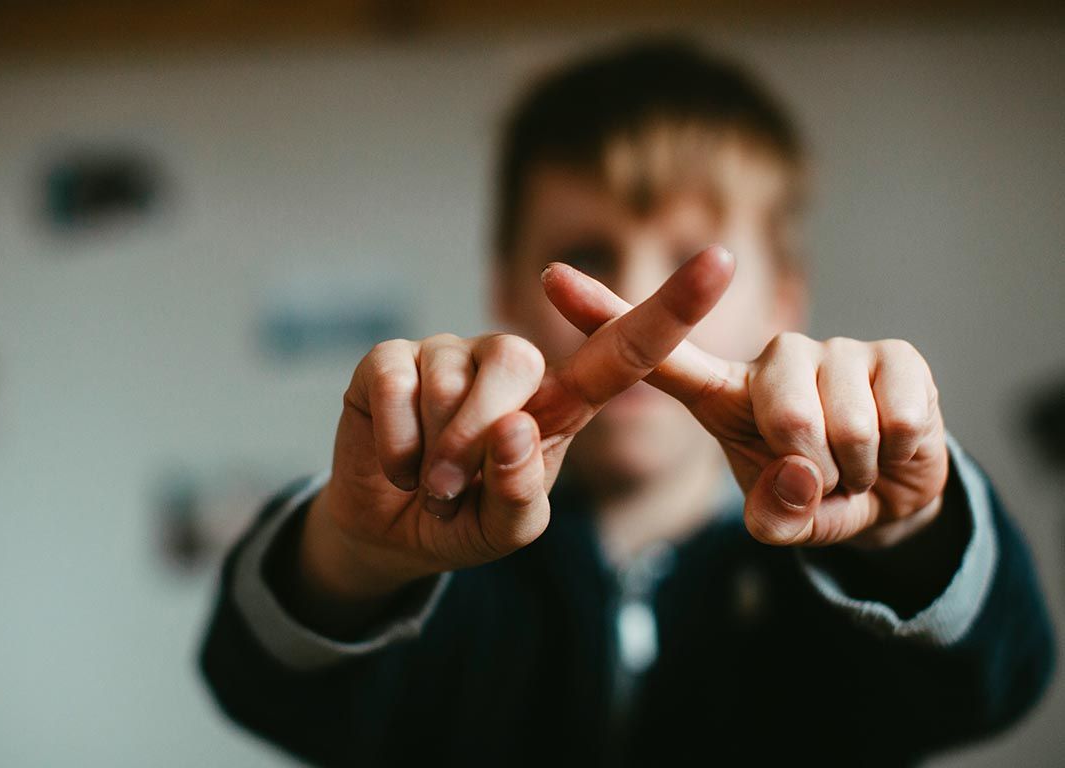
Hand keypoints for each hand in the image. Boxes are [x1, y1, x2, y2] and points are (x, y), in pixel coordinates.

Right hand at [300, 247, 735, 615]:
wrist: (388, 530)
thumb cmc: (463, 519)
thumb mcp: (506, 529)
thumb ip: (519, 493)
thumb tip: (513, 427)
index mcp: (560, 402)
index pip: (624, 351)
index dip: (672, 307)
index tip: (723, 261)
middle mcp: (511, 365)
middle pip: (518, 365)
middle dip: (478, 440)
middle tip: (452, 490)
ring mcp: (450, 352)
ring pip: (449, 382)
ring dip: (432, 452)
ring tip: (425, 480)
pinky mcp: (391, 356)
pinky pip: (395, 384)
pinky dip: (394, 442)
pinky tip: (395, 461)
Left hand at [545, 259, 948, 548]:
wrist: (895, 496)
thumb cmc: (817, 497)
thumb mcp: (784, 519)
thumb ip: (776, 514)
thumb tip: (797, 478)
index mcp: (723, 392)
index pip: (657, 353)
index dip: (604, 314)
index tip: (549, 276)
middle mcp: (774, 357)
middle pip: (783, 413)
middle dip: (812, 471)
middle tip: (820, 480)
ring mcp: (835, 349)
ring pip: (843, 424)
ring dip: (854, 470)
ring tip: (851, 466)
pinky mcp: (895, 354)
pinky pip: (895, 421)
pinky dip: (895, 457)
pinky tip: (890, 446)